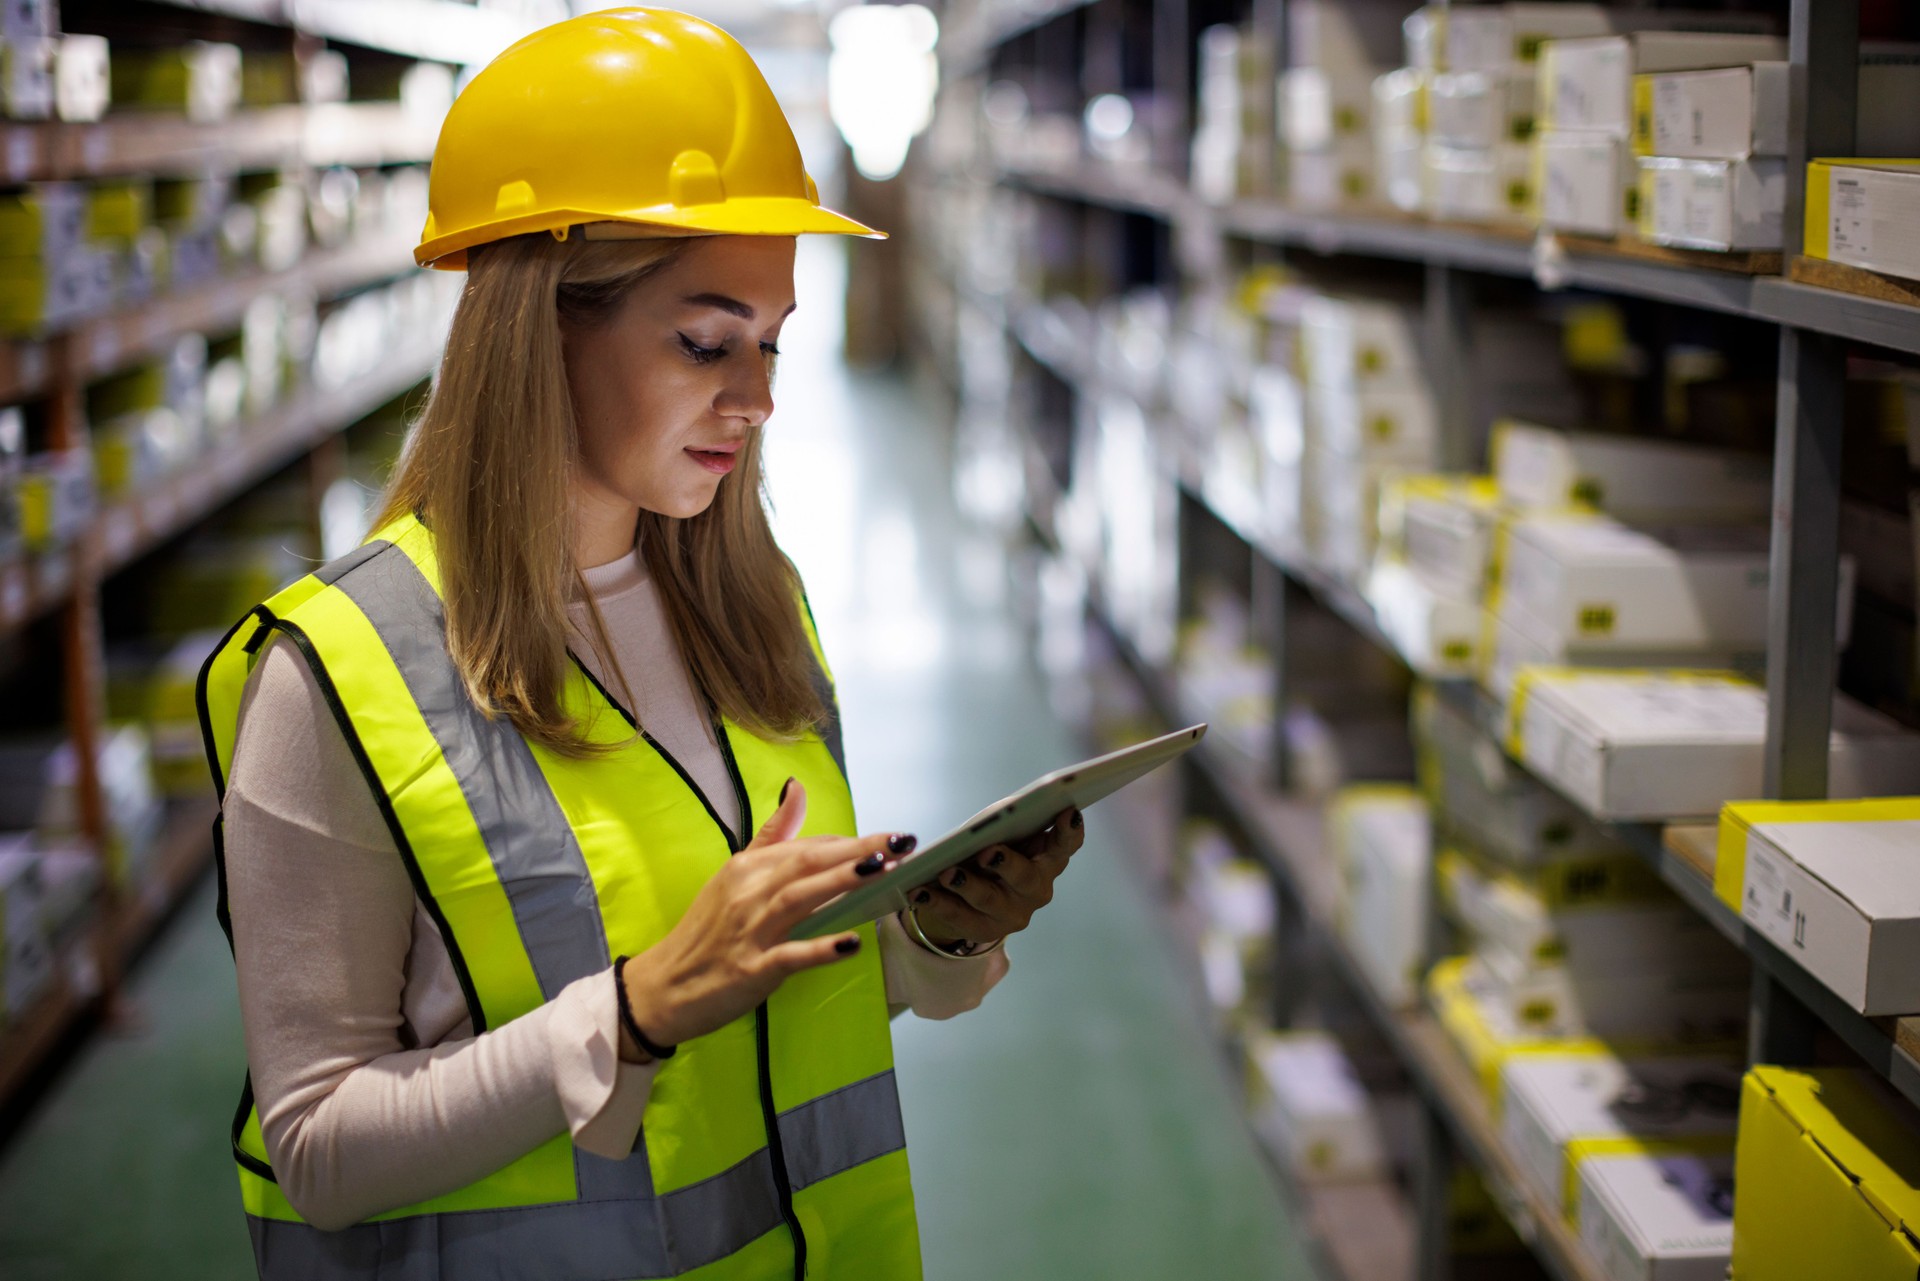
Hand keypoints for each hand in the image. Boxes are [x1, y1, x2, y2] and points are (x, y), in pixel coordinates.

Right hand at [619, 781, 911, 1058]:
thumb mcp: (734, 876)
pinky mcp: (751, 969)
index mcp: (746, 868)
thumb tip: (797, 788)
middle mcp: (748, 893)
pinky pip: (790, 955)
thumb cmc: (706, 932)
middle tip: (901, 842)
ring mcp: (749, 931)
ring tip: (880, 871)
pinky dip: (820, 948)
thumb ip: (771, 835)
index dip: (849, 843)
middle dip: (857, 850)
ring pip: (799, 898)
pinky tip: (852, 943)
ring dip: (841, 883)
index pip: (806, 847)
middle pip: (806, 863)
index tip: (888, 839)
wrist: (663, 987)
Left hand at [907, 806, 1083, 950]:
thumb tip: (991, 821)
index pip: (1065, 846)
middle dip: (1007, 864)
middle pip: (1026, 877)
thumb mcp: (1002, 833)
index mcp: (1047, 860)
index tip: (1067, 813)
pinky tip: (920, 892)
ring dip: (967, 884)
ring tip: (947, 873)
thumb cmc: (992, 849)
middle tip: (988, 852)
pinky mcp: (984, 930)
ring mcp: (1012, 914)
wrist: (972, 894)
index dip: (1069, 832)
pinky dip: (938, 903)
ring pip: (989, 899)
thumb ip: (1005, 823)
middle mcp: (1036, 889)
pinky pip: (960, 917)